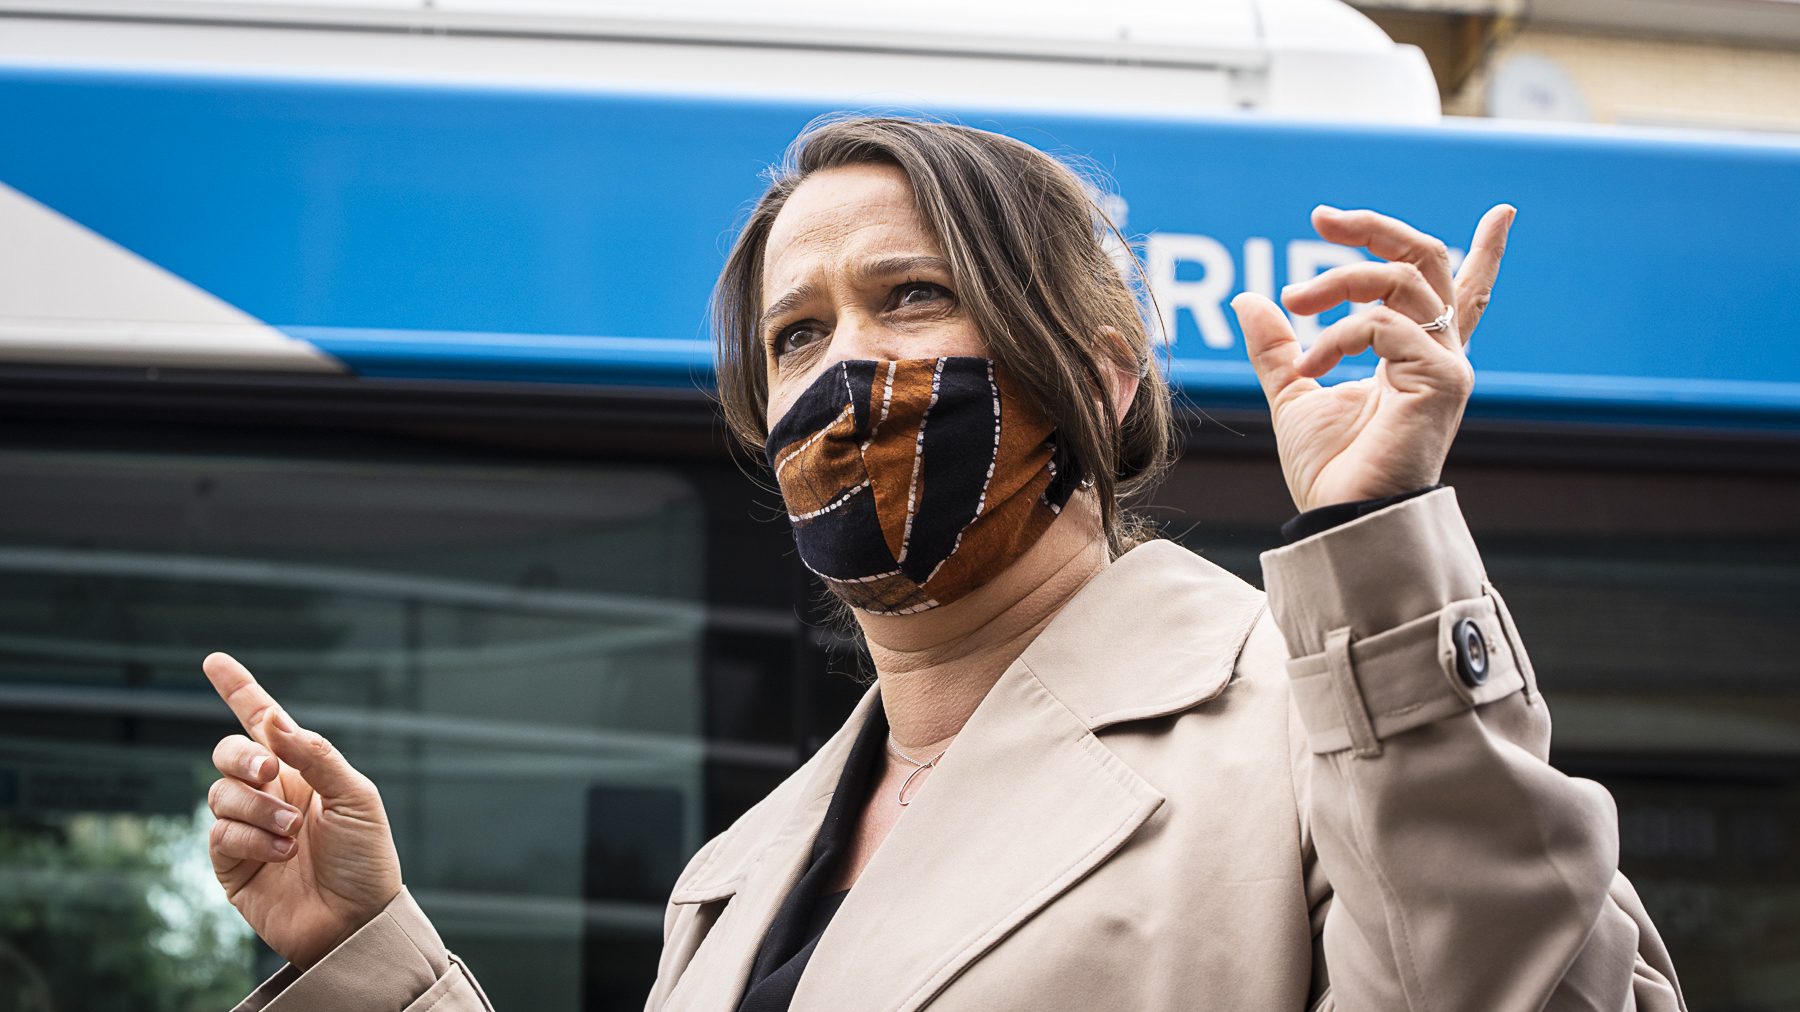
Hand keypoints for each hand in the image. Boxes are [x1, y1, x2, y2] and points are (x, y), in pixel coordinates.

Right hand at [202, 651, 402, 968]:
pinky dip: (251, 839)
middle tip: (270, 771)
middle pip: (228, 753)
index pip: (262, 722)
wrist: (358, 920)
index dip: (238, 690)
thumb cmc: (367, 858)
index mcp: (303, 770)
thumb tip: (273, 721)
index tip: (214, 660)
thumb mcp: (356, 798)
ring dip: (258, 809)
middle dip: (242, 755)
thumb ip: (317, 756)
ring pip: (221, 794)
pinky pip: (220, 833)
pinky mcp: (231, 863)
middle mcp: (270, 793)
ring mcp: (247, 827)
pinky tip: (281, 855)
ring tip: (294, 834)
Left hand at [1232, 204, 1515, 510]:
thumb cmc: (1329, 470)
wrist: (1340, 518)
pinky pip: (1385, 325)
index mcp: (1417, 355)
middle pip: (1427, 261)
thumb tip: (1250, 299)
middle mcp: (1440, 355)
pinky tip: (1310, 367)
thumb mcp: (1295, 392)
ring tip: (1293, 303)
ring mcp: (1448, 365)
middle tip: (1321, 218)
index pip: (1463, 293)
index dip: (1488, 251)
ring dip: (1338, 281)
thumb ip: (1278, 347)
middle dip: (1376, 228)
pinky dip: (1337, 335)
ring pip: (1402, 279)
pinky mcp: (1444, 380)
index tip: (1503, 212)